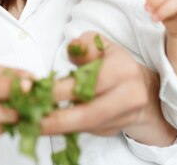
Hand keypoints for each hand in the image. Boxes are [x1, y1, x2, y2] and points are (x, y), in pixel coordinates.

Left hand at [41, 32, 176, 146]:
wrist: (146, 94)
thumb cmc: (116, 66)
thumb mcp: (103, 46)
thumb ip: (86, 45)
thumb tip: (72, 47)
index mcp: (123, 70)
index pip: (89, 82)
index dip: (61, 90)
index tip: (35, 92)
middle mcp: (129, 96)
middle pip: (88, 113)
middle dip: (56, 118)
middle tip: (29, 117)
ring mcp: (123, 118)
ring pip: (86, 127)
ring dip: (56, 128)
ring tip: (31, 124)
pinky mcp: (114, 131)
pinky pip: (86, 131)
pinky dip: (63, 130)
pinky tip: (44, 126)